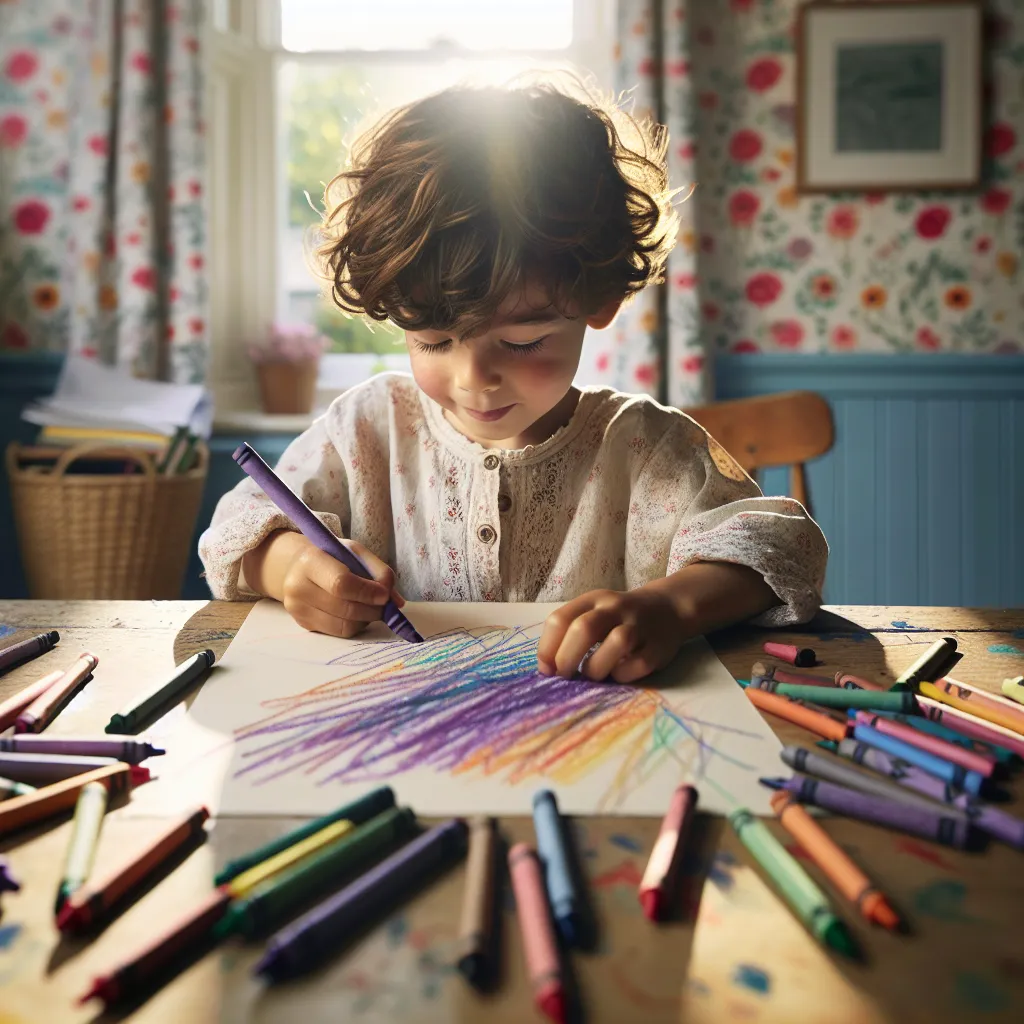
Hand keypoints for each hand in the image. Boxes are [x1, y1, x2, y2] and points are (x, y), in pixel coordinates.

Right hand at [244, 531, 403, 638]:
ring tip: (372, 608)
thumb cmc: (331, 556)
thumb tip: (396, 602)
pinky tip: (358, 614)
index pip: (341, 584)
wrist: (297, 567)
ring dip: (366, 620)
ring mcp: (297, 609)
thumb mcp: (354, 552)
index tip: (384, 595)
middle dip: (372, 609)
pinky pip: (338, 632)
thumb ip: (378, 571)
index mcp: (310, 561)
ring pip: (343, 625)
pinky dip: (355, 625)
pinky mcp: (303, 625)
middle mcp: (298, 587)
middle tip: (385, 606)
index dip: (367, 593)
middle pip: (344, 608)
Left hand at [536, 587, 687, 683]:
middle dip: (567, 658)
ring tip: (592, 674)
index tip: (547, 669)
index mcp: (594, 599)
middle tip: (564, 675)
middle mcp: (615, 608)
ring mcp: (639, 626)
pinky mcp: (658, 647)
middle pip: (584, 629)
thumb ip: (571, 632)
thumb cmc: (618, 618)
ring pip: (616, 643)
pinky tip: (617, 673)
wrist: (668, 608)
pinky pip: (637, 664)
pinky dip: (622, 675)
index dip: (547, 648)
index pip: (560, 619)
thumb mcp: (594, 612)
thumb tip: (547, 668)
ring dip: (596, 667)